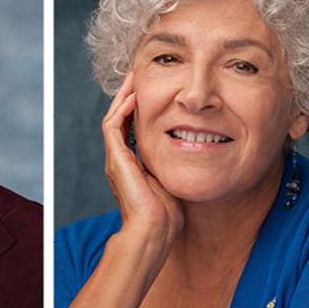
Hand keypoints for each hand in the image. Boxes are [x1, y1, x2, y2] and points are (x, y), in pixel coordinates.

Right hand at [101, 73, 183, 245]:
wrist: (154, 231)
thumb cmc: (167, 214)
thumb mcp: (174, 180)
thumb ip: (176, 165)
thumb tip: (195, 152)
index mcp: (132, 165)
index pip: (132, 128)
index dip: (141, 108)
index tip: (154, 91)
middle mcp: (120, 160)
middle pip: (121, 118)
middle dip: (130, 96)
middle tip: (141, 76)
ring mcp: (115, 159)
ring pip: (114, 117)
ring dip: (124, 96)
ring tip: (135, 79)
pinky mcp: (116, 159)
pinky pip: (113, 125)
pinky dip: (122, 109)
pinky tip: (135, 96)